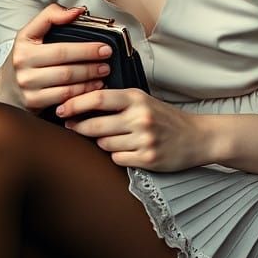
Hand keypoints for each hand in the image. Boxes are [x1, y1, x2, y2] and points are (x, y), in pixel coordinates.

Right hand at [0, 4, 110, 110]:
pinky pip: (63, 98)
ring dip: (89, 78)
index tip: (103, 44)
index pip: (59, 46)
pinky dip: (82, 93)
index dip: (84, 46)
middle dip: (90, 62)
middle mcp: (23, 65)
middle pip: (65, 65)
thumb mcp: (30, 33)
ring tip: (103, 71)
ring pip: (66, 83)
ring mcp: (27, 86)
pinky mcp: (33, 102)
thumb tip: (77, 11)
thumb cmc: (25, 58)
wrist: (6, 88)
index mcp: (24, 44)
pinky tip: (93, 87)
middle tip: (107, 58)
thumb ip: (51, 16)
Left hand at [59, 89, 210, 171]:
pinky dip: (117, 155)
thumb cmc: (163, 117)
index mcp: (137, 98)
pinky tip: (126, 150)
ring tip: (112, 137)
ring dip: (101, 142)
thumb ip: (116, 100)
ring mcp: (144, 139)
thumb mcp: (142, 100)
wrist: (196, 137)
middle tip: (71, 126)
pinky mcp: (148, 159)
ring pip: (104, 144)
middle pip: (95, 125)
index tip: (61, 108)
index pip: (98, 98)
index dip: (75, 103)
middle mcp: (140, 117)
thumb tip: (79, 103)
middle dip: (79, 127)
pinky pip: (117, 158)